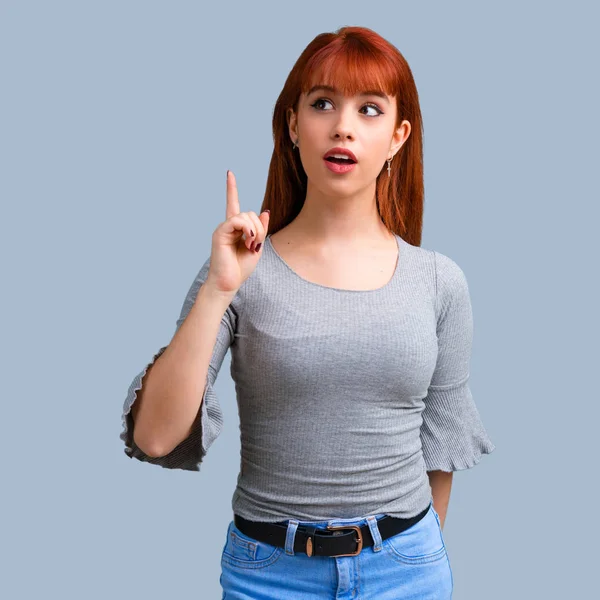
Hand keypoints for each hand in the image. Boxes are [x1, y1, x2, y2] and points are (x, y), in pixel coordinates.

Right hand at [205, 170, 269, 294]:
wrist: (228, 283)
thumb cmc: (241, 268)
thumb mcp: (257, 246)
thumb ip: (261, 230)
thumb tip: (264, 211)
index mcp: (236, 229)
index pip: (233, 204)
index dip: (231, 189)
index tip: (229, 173)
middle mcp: (228, 226)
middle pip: (249, 213)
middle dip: (259, 227)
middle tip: (256, 244)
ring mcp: (223, 228)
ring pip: (246, 216)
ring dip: (255, 230)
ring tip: (251, 245)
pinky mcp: (220, 232)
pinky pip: (237, 221)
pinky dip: (248, 229)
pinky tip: (248, 241)